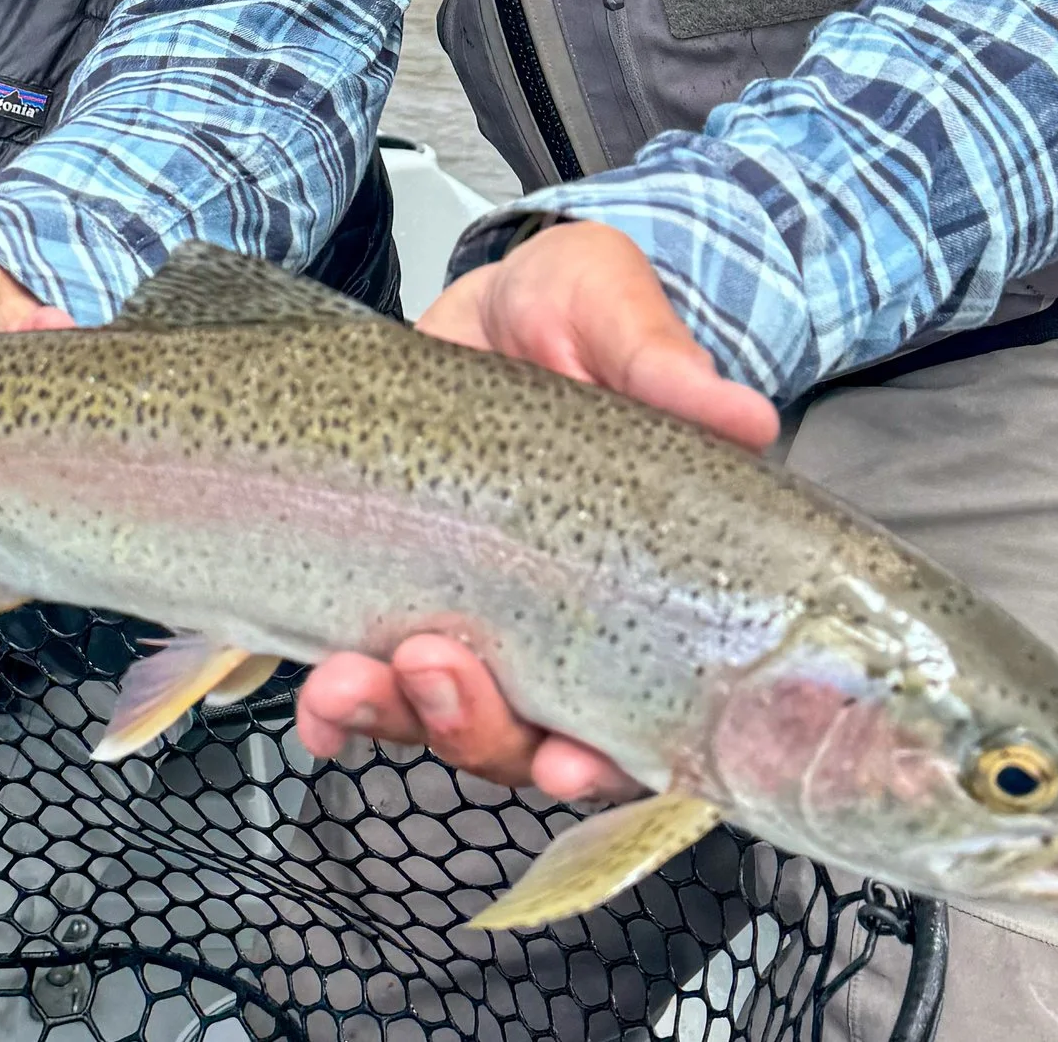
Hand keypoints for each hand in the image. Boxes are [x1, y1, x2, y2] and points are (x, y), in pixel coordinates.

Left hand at [294, 221, 777, 796]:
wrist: (487, 297)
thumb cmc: (574, 313)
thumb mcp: (616, 318)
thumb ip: (665, 366)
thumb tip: (745, 416)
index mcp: (639, 589)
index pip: (640, 716)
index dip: (608, 760)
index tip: (571, 760)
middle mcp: (557, 626)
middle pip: (527, 736)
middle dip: (479, 728)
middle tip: (438, 668)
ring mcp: (472, 615)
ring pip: (442, 717)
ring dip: (396, 715)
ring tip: (351, 681)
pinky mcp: (396, 590)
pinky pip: (367, 675)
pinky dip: (336, 707)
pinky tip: (312, 704)